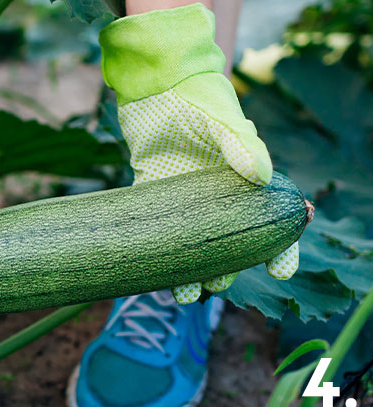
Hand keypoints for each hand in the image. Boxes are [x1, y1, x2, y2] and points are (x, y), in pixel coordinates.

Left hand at [100, 4, 298, 303]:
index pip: (270, 222)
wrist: (158, 86)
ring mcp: (185, 198)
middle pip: (230, 243)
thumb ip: (244, 146)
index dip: (279, 249)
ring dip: (191, 270)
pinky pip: (157, 227)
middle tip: (218, 284)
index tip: (280, 269)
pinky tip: (156, 272)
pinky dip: (158, 250)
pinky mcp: (153, 193)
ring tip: (185, 293)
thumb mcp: (225, 121)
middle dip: (227, 269)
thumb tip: (265, 178)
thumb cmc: (199, 99)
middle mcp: (217, 196)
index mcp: (244, 182)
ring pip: (193, 243)